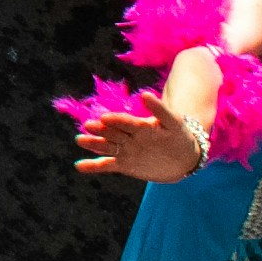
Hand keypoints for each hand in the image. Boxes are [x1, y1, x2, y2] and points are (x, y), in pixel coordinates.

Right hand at [71, 100, 208, 189]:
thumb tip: (145, 94)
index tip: (105, 118)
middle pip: (112, 133)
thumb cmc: (178, 136)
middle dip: (100, 130)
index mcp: (139, 126)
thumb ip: (160, 110)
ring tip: (79, 140)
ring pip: (106, 147)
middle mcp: (128, 137)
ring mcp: (125, 151)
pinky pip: (106, 165)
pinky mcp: (123, 165)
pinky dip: (93, 166)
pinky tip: (79, 166)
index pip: (125, 123)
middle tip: (88, 126)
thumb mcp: (173, 123)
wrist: (181, 158)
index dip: (116, 121)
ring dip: (93, 144)